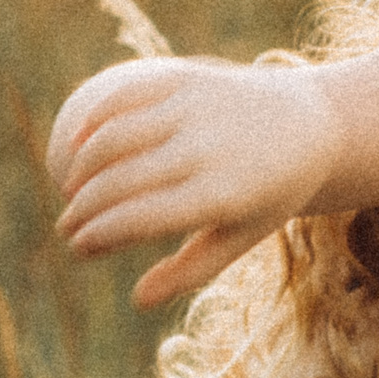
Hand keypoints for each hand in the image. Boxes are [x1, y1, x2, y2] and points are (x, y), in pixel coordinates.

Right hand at [47, 57, 338, 307]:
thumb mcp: (241, 237)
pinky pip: (125, 96)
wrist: (311, 123)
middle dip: (81, 210)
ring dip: (80, 168)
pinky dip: (93, 120)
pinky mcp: (188, 77)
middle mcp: (206, 149)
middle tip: (67, 228)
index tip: (78, 249)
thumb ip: (190, 271)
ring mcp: (195, 108)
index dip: (97, 236)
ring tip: (70, 193)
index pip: (138, 219)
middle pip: (119, 181)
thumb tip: (138, 300)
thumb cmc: (268, 193)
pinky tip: (74, 145)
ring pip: (113, 137)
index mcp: (221, 195)